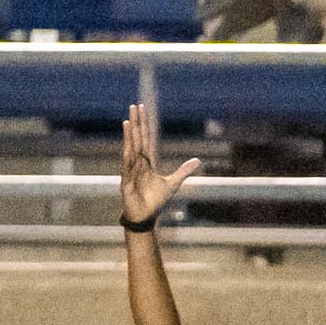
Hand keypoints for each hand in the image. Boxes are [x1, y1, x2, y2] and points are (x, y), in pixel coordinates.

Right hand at [118, 96, 201, 227]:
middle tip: (134, 106)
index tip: (142, 109)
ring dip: (129, 136)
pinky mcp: (127, 183)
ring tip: (128, 121)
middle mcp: (137, 163)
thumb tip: (198, 160)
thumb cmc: (155, 201)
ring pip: (131, 150)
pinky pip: (127, 168)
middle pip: (137, 139)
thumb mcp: (173, 183)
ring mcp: (131, 172)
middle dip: (136, 123)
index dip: (145, 124)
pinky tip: (127, 147)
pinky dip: (127, 158)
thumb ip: (184, 171)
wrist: (146, 218)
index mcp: (147, 162)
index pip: (146, 139)